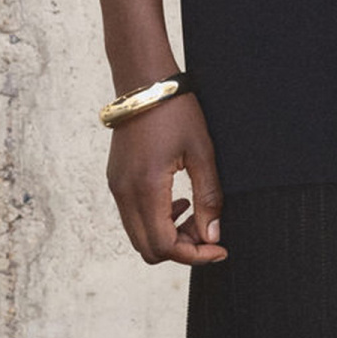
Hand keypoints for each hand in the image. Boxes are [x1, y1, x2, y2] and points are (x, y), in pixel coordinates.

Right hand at [106, 93, 227, 265]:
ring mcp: (117, 187)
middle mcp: (125, 193)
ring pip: (139, 236)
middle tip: (208, 232)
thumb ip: (209, 198)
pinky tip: (178, 202)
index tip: (219, 248)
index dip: (195, 255)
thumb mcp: (202, 153)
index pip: (164, 245)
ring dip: (168, 236)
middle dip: (181, 250)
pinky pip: (133, 218)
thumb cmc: (176, 111)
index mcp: (146, 188)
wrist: (144, 82)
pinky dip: (156, 222)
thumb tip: (212, 236)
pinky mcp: (116, 181)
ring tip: (195, 215)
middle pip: (148, 249)